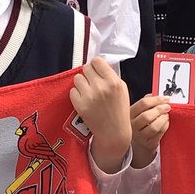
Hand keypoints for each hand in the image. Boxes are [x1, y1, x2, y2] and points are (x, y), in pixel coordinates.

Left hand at [69, 58, 130, 174]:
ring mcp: (90, 96)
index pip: (96, 61)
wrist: (113, 132)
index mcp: (113, 82)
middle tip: (91, 83)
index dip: (95, 65)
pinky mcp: (80, 105)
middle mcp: (101, 87)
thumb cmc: (118, 111)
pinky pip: (72, 91)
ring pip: (77, 78)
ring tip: (88, 92)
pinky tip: (84, 101)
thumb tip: (98, 64)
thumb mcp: (122, 89)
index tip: (95, 71)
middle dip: (88, 75)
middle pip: (85, 68)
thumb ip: (111, 76)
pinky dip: (76, 95)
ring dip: (81, 84)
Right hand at [129, 95, 170, 167]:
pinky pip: (159, 134)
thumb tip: (157, 94)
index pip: (143, 104)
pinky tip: (165, 123)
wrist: (137, 144)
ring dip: (163, 119)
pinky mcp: (148, 144)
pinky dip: (165, 126)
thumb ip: (147, 102)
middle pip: (147, 116)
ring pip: (154, 127)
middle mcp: (132, 127)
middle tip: (167, 107)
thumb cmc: (139, 124)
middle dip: (160, 110)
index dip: (156, 99)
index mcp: (129, 114)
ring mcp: (139, 137)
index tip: (165, 98)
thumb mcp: (138, 112)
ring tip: (166, 115)